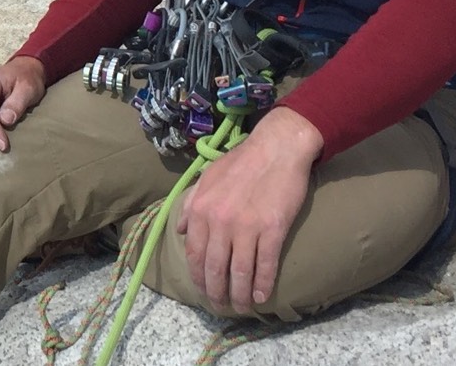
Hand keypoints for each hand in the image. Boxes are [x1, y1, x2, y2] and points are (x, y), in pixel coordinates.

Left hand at [174, 107, 322, 313]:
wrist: (276, 148)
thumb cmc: (241, 162)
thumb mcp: (206, 178)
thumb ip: (190, 204)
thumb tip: (179, 231)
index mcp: (200, 209)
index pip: (194, 253)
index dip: (198, 277)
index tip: (203, 290)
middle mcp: (219, 221)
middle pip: (214, 268)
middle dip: (216, 292)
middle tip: (220, 306)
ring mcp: (246, 227)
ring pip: (238, 272)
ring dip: (239, 295)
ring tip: (241, 307)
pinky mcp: (272, 230)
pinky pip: (265, 265)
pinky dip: (262, 284)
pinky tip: (261, 296)